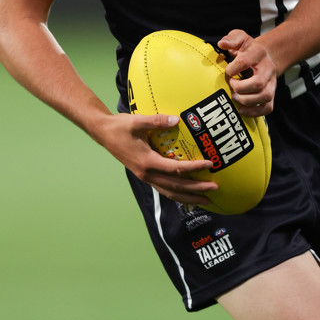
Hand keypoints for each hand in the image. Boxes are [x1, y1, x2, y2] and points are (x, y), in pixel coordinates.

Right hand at [98, 112, 217, 205]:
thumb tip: (176, 120)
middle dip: (196, 189)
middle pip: (176, 187)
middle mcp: (147, 174)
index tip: (209, 164)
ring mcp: (145, 176)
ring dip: (189, 197)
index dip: (194, 168)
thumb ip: (157, 121)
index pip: (176, 169)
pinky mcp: (145, 175)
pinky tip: (186, 194)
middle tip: (215, 188)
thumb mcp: (138, 121)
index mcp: (147, 162)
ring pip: (170, 192)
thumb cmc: (120, 127)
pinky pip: (164, 189)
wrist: (104, 133)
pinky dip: (177, 194)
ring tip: (206, 199)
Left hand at [218, 29, 277, 116]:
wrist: (266, 56)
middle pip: (258, 83)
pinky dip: (254, 112)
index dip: (233, 68)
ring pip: (265, 96)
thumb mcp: (240, 37)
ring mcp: (271, 82)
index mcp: (258, 53)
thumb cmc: (248, 48)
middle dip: (241, 88)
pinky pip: (267, 107)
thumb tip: (221, 44)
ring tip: (235, 98)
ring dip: (247, 101)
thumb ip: (231, 38)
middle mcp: (268, 68)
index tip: (228, 71)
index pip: (245, 61)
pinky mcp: (271, 94)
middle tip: (231, 85)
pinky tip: (241, 110)